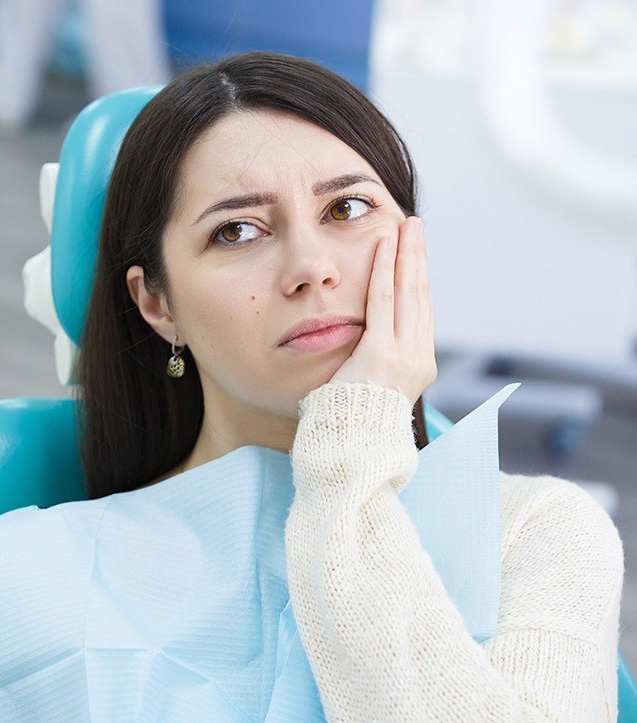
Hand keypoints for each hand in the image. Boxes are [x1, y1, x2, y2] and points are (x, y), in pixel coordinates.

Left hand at [330, 216, 436, 403]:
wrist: (351, 445)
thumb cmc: (353, 417)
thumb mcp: (374, 383)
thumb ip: (378, 356)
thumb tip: (370, 335)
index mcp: (419, 364)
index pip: (422, 312)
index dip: (419, 279)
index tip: (415, 255)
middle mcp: (418, 358)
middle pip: (421, 296)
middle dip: (418, 258)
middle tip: (416, 227)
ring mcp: (404, 356)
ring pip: (407, 294)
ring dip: (406, 256)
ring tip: (406, 227)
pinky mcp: (381, 353)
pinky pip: (382, 303)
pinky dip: (383, 272)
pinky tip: (384, 247)